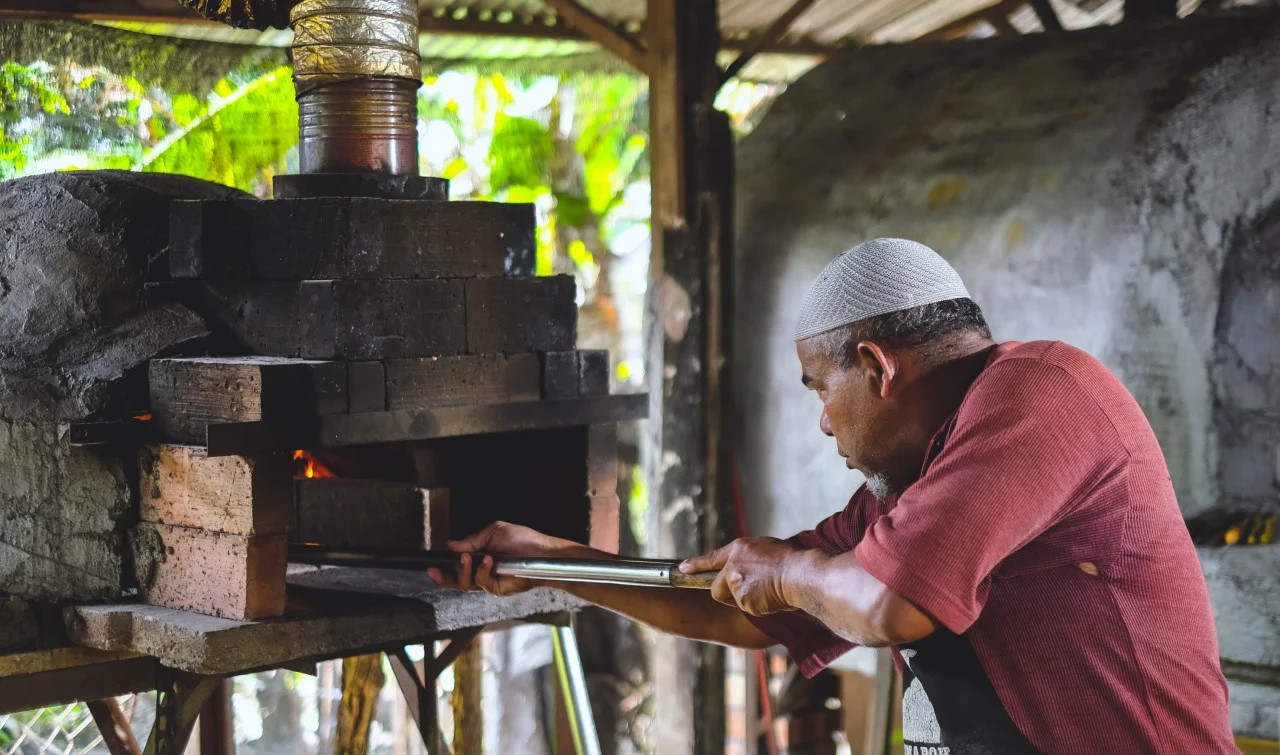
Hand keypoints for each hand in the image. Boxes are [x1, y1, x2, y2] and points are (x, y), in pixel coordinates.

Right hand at [426, 521, 561, 596]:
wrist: (540, 551)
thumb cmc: (522, 540)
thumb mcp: (494, 532)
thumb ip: (472, 541)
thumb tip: (451, 545)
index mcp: (479, 559)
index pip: (456, 568)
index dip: (442, 569)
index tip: (431, 566)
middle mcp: (481, 572)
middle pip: (456, 581)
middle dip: (443, 577)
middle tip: (434, 570)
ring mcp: (489, 582)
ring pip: (466, 583)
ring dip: (464, 569)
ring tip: (468, 557)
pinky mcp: (498, 589)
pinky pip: (482, 583)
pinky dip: (482, 571)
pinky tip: (489, 560)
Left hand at [679, 537, 803, 615]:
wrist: (800, 573)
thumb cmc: (791, 560)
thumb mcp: (766, 548)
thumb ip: (749, 558)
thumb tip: (746, 568)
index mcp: (739, 549)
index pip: (712, 557)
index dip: (696, 564)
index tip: (683, 568)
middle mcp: (732, 566)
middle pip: (718, 588)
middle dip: (728, 594)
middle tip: (750, 593)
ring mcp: (736, 583)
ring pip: (735, 600)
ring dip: (749, 600)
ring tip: (769, 590)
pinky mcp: (743, 600)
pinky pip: (748, 609)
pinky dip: (759, 607)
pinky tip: (771, 598)